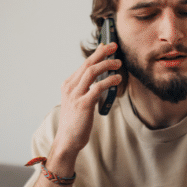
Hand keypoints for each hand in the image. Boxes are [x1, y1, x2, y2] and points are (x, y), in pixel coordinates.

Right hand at [54, 43, 122, 158]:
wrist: (67, 140)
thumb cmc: (75, 122)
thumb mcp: (76, 102)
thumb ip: (85, 89)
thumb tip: (99, 78)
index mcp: (68, 85)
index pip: (83, 65)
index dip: (96, 54)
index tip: (107, 46)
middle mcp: (70, 88)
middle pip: (87, 64)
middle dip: (101, 53)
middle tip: (114, 46)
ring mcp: (75, 95)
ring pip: (91, 72)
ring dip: (106, 64)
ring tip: (118, 63)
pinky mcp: (83, 104)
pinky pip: (97, 87)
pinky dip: (109, 81)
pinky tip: (117, 79)